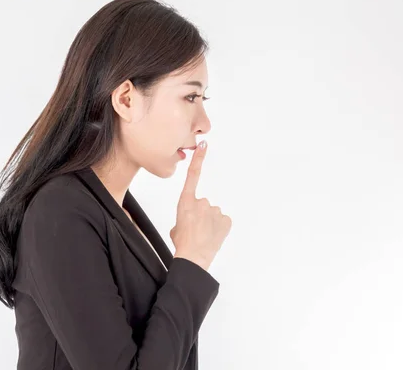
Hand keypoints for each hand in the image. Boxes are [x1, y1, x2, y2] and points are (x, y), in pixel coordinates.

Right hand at [170, 140, 231, 270]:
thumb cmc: (181, 243)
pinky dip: (219, 228)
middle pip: (203, 205)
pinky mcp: (226, 219)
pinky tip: (212, 237)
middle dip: (201, 216)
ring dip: (209, 223)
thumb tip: (190, 219)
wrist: (193, 257)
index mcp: (186, 202)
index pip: (193, 175)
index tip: (203, 145)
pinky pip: (223, 222)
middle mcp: (202, 202)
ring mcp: (215, 210)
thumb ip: (184, 217)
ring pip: (213, 215)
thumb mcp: (176, 227)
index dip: (198, 159)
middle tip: (195, 230)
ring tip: (203, 236)